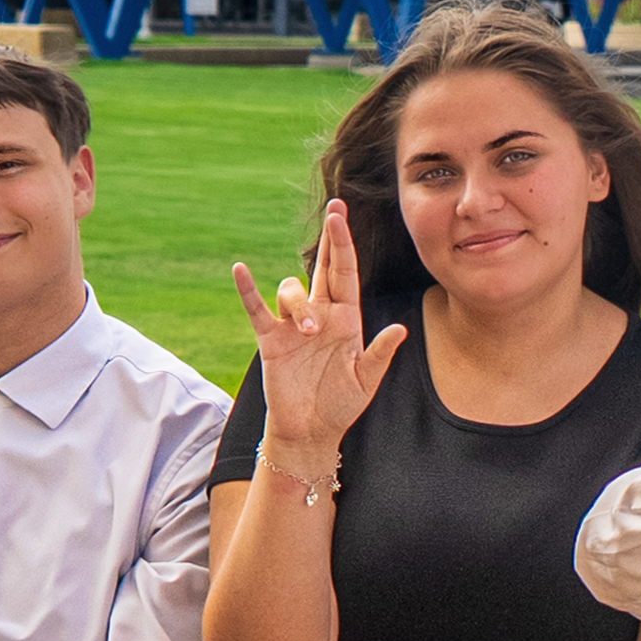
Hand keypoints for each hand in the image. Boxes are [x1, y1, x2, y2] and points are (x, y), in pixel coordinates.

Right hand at [231, 198, 408, 455]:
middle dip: (330, 238)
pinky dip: (248, 291)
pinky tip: (240, 270)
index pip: (346, 273)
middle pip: (323, 267)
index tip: (340, 215)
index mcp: (347, 319)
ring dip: (301, 303)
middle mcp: (321, 315)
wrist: (310, 432)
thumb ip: (380, 354)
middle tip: (335, 208)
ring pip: (292, 290)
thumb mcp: (366, 381)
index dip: (344, 244)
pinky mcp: (271, 340)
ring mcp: (293, 325)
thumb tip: (399, 329)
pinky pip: (257, 309)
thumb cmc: (341, 405)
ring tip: (310, 330)